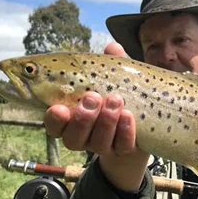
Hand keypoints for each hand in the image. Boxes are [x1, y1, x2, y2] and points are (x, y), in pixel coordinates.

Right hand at [44, 43, 149, 191]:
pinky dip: (125, 131)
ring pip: (97, 143)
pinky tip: (129, 115)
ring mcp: (104, 146)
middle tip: (93, 97)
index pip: (54, 125)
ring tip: (116, 100)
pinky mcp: (125, 151)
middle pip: (73, 138)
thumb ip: (110, 64)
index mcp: (71, 118)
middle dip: (82, 119)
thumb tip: (112, 47)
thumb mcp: (114, 78)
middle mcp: (83, 136)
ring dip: (106, 121)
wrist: (143, 125)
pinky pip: (123, 146)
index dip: (54, 119)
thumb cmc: (118, 94)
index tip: (58, 108)